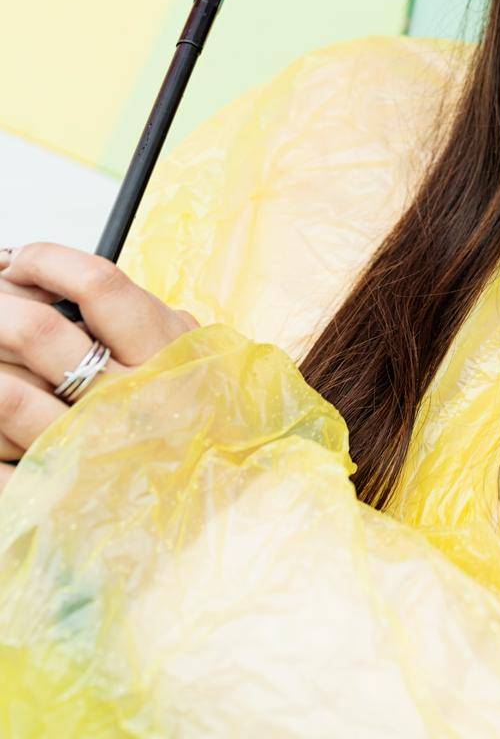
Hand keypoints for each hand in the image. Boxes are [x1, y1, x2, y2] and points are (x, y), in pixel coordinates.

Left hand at [0, 243, 198, 485]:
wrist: (220, 498)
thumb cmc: (197, 413)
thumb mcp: (189, 349)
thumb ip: (144, 315)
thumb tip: (64, 279)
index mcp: (162, 353)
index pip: (98, 285)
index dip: (48, 261)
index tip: (22, 260)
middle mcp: (128, 399)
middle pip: (40, 333)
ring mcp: (94, 448)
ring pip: (8, 396)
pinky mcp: (64, 492)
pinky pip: (2, 464)